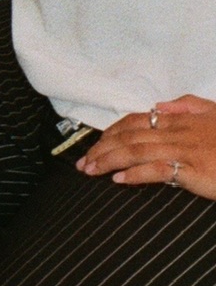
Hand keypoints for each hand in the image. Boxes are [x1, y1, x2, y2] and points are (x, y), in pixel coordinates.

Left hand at [79, 97, 215, 198]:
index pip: (136, 120)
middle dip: (102, 147)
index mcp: (180, 119)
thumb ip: (188, 105)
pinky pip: (157, 170)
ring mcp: (184, 150)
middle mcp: (177, 132)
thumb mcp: (214, 112)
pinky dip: (135, 174)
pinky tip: (119, 180)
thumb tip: (159, 105)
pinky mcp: (192, 170)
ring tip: (91, 170)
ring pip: (136, 150)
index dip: (111, 131)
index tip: (95, 143)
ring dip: (109, 160)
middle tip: (83, 161)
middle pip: (129, 135)